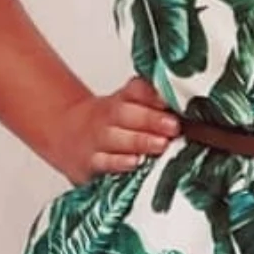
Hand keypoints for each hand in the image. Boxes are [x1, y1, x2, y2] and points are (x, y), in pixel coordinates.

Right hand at [50, 73, 180, 183]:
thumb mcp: (126, 106)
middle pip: (125, 113)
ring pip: (115, 138)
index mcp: (120, 100)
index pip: (135, 91)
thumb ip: (152, 104)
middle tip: (173, 126)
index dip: (151, 94)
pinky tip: (134, 162)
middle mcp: (107, 117)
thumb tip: (187, 105)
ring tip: (161, 144)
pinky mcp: (89, 162)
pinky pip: (103, 162)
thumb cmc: (109, 123)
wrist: (65, 134)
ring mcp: (97, 140)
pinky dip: (118, 163)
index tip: (169, 100)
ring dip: (139, 141)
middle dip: (151, 120)